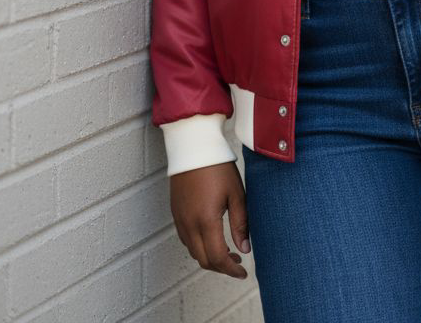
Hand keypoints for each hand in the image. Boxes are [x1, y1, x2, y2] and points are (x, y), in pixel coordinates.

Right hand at [170, 161, 250, 278]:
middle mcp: (189, 225)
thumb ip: (241, 223)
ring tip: (228, 251)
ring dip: (210, 258)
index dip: (231, 270)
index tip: (243, 272)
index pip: (218, 258)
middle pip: (204, 260)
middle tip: (238, 263)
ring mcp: (180, 220)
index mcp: (206, 221)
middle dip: (222, 267)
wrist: (193, 147)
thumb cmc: (217, 167)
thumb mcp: (236, 194)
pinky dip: (199, 247)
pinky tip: (212, 238)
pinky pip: (186, 240)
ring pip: (194, 252)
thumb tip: (245, 249)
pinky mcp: (176, 214)